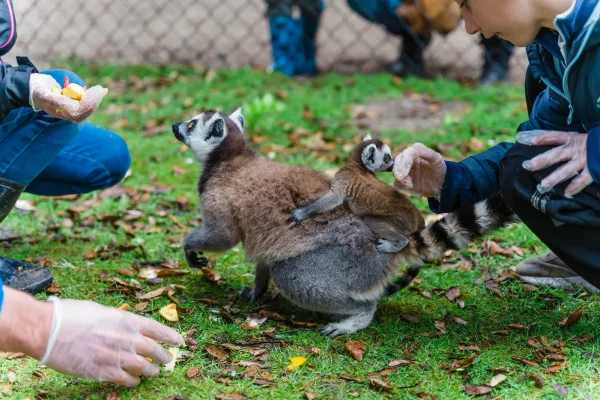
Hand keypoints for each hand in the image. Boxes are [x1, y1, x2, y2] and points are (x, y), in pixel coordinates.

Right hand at [28, 73, 107, 122]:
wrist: (29, 85)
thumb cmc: (36, 91)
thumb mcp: (45, 95)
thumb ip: (57, 100)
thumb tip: (72, 105)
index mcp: (61, 113)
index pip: (78, 115)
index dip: (86, 110)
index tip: (93, 104)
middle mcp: (65, 110)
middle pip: (83, 109)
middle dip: (92, 102)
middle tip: (100, 92)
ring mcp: (66, 104)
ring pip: (82, 102)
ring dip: (90, 96)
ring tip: (97, 89)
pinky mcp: (67, 97)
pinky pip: (78, 96)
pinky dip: (83, 92)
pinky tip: (86, 86)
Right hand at [38, 296, 182, 386]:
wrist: (47, 329)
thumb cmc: (70, 315)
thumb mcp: (101, 310)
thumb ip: (117, 319)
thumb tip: (127, 325)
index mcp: (125, 319)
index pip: (156, 328)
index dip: (170, 336)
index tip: (178, 341)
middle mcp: (124, 337)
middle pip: (153, 349)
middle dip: (163, 356)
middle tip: (168, 359)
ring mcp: (114, 355)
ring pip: (143, 367)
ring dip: (152, 370)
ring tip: (155, 372)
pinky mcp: (101, 371)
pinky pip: (125, 379)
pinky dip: (134, 381)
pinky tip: (136, 381)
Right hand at [393, 143, 446, 197]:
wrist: (442, 183)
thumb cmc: (439, 168)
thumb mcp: (436, 159)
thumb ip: (427, 153)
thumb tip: (415, 150)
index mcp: (415, 151)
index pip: (406, 154)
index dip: (404, 162)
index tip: (405, 170)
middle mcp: (408, 159)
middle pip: (397, 162)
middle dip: (399, 170)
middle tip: (403, 178)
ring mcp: (405, 170)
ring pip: (395, 172)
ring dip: (400, 178)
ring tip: (409, 184)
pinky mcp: (404, 181)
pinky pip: (397, 182)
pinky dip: (400, 184)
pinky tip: (409, 186)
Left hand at [517, 130, 592, 197]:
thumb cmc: (592, 144)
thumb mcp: (578, 139)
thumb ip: (563, 143)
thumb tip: (538, 142)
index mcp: (572, 139)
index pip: (554, 137)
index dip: (542, 138)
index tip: (528, 140)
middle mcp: (576, 149)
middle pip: (556, 155)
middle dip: (541, 161)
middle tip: (526, 166)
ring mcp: (584, 160)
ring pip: (567, 170)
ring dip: (554, 178)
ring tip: (543, 185)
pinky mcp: (593, 169)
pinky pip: (583, 179)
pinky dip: (575, 186)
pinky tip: (567, 193)